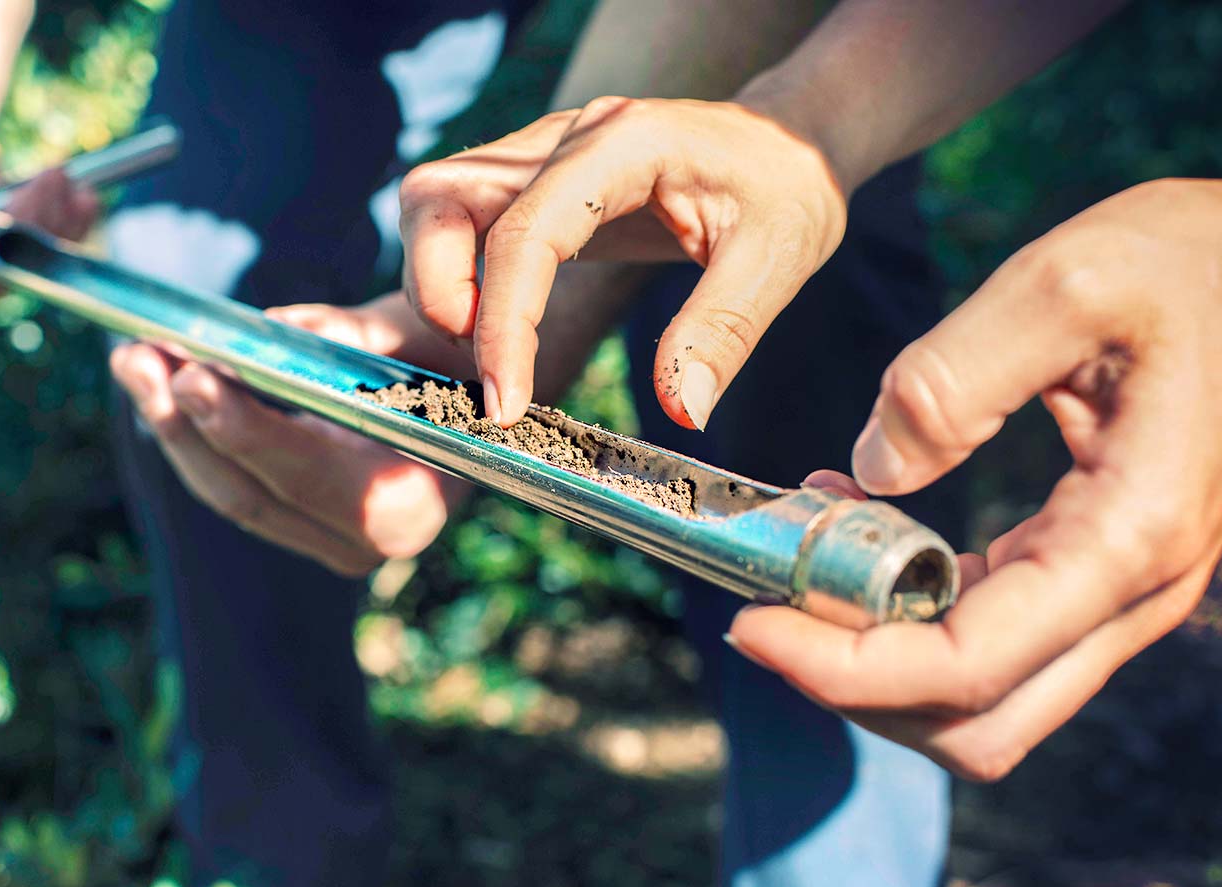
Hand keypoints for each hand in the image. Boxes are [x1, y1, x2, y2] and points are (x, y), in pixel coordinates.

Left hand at [110, 292, 474, 576]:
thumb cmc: (461, 361)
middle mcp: (366, 545)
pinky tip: (162, 385)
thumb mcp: (424, 333)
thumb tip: (271, 331)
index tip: (193, 375)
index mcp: (407, 504)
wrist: (485, 409)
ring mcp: (330, 544)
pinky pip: (235, 487)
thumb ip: (355, 334)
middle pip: (247, 492)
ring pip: (228, 494)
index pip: (304, 471)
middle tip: (137, 358)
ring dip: (173, 426)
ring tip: (134, 361)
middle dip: (184, 423)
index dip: (243, 426)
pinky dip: (195, 436)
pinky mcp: (303, 528)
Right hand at [398, 97, 845, 428]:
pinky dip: (456, 279)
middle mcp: (565, 139)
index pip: (527, 229)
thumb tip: (680, 412)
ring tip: (487, 353)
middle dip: (436, 290)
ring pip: (436, 201)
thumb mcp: (779, 258)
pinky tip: (499, 333)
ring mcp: (540, 155)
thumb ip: (723, 331)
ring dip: (436, 282)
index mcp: (624, 144)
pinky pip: (461, 220)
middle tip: (483, 372)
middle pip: (442, 194)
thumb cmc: (785, 189)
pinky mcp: (533, 183)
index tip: (504, 404)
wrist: (785, 144)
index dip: (502, 321)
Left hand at [727, 179, 1221, 779]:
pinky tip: (853, 525)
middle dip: (854, 686)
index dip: (844, 670)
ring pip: (981, 696)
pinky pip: (991, 636)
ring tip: (800, 553)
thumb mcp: (1063, 284)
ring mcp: (1115, 592)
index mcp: (1127, 537)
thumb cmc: (1187, 266)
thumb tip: (868, 473)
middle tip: (763, 605)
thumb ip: (950, 380)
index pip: (968, 667)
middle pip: (975, 721)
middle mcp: (1130, 593)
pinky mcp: (1090, 568)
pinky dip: (908, 612)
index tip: (750, 624)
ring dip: (876, 654)